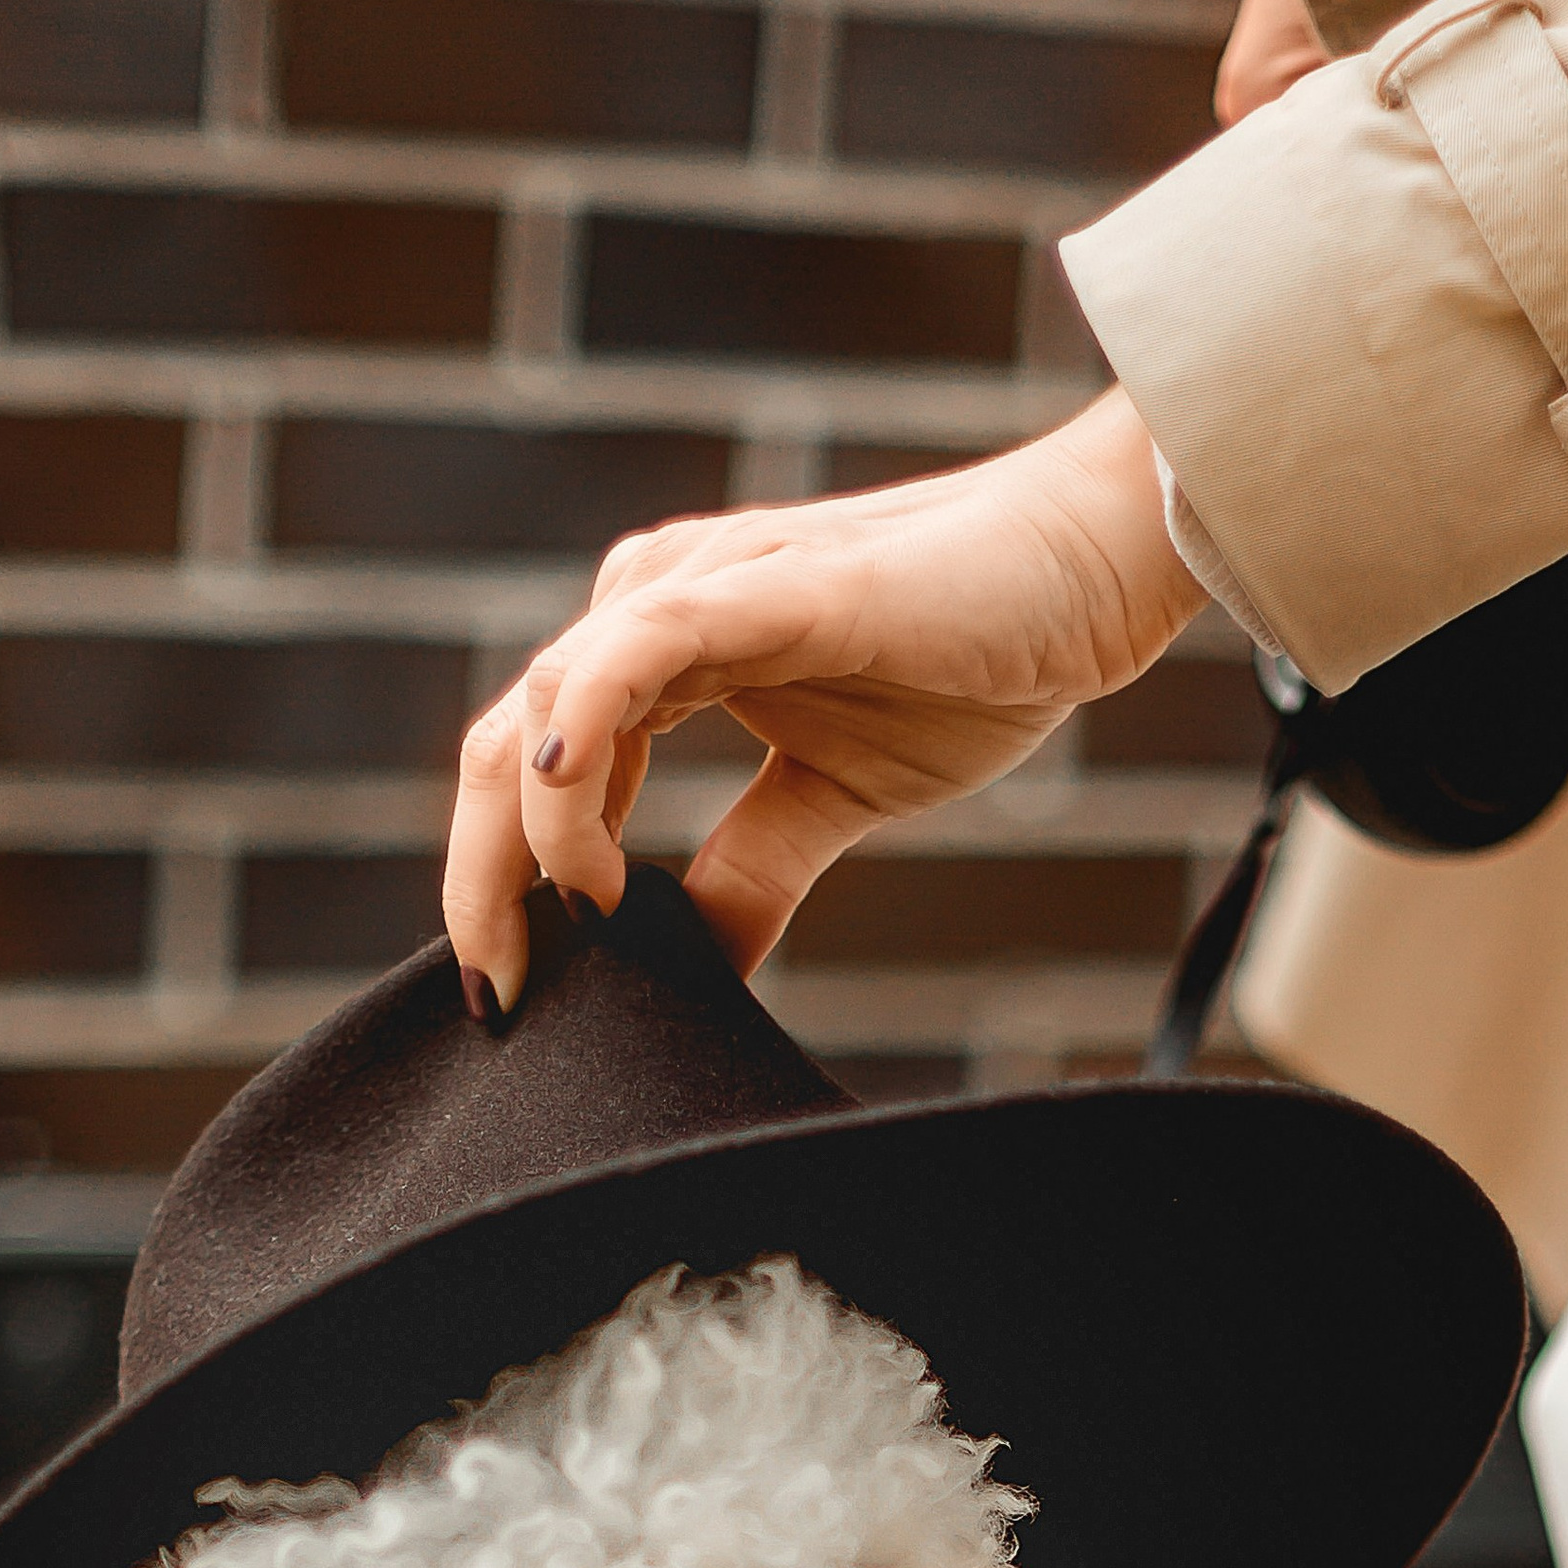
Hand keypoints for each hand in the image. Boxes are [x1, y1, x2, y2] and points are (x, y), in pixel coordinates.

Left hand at [441, 386, 1204, 1012]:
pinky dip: (580, 719)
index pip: (526, 776)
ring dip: (523, 835)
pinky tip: (559, 790)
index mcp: (655, 657)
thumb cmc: (972, 664)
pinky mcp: (764, 589)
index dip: (498, 884)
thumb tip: (695, 977)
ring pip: (546, 709)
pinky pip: (635, 648)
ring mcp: (698, 590)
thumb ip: (750, 873)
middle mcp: (651, 613)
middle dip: (482, 880)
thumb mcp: (832, 801)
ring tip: (562, 934)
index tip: (513, 991)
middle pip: (503, 750)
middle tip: (500, 992)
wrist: (1085, 575)